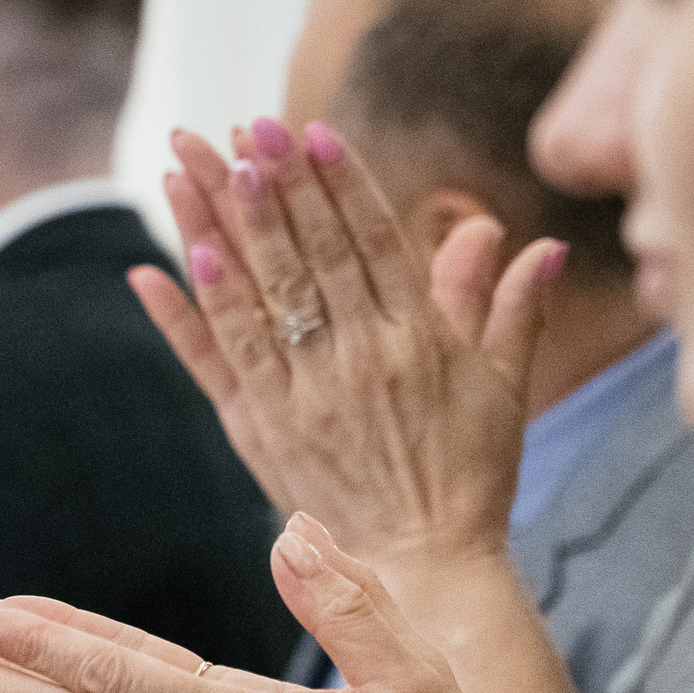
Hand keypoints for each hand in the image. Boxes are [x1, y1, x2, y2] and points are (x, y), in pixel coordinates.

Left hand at [127, 120, 562, 570]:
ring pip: (254, 294)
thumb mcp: (503, 387)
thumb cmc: (470, 473)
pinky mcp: (260, 428)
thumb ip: (507, 308)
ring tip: (185, 166)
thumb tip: (532, 240)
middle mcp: (356, 360)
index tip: (311, 130)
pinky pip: (216, 360)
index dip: (339, 184)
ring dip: (215, 226)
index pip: (371, 243)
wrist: (425, 566)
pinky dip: (188, 314)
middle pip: (305, 255)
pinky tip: (161, 264)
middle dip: (270, 185)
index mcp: (418, 340)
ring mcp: (302, 394)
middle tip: (238, 126)